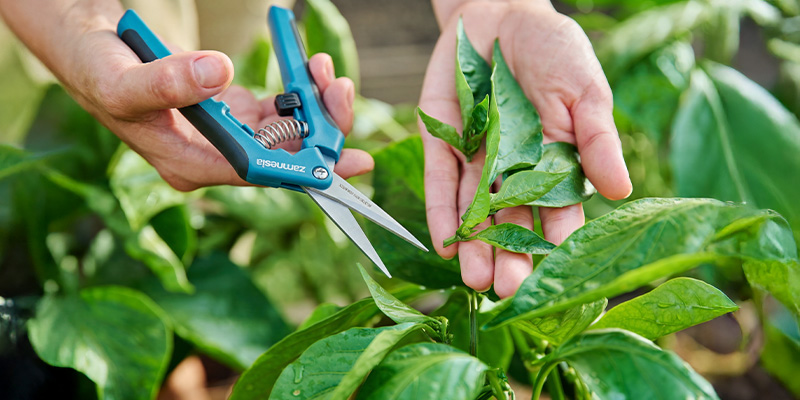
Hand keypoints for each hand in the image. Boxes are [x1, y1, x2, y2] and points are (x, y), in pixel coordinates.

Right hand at [70, 32, 370, 190]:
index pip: (258, 174)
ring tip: (325, 70)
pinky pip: (279, 111)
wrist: (92, 49)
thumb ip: (166, 82)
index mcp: (189, 165)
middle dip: (321, 128)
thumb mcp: (122, 81)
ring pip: (288, 133)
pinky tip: (311, 68)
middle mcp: (213, 159)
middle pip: (283, 158)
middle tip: (340, 90)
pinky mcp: (232, 115)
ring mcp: (226, 137)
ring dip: (314, 105)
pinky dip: (299, 92)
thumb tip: (220, 73)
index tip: (347, 162)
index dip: (306, 170)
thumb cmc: (99, 70)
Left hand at [419, 1, 631, 297]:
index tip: (554, 275)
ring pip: (476, 212)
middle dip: (511, 257)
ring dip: (476, 247)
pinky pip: (441, 184)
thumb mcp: (585, 89)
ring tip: (477, 280)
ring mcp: (478, 160)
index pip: (560, 212)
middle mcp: (516, 171)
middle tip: (508, 290)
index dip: (556, 242)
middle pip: (514, 222)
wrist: (500, 12)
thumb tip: (621, 190)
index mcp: (556, 163)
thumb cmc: (554, 50)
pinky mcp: (442, 144)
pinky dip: (442, 213)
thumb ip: (597, 139)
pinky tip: (445, 244)